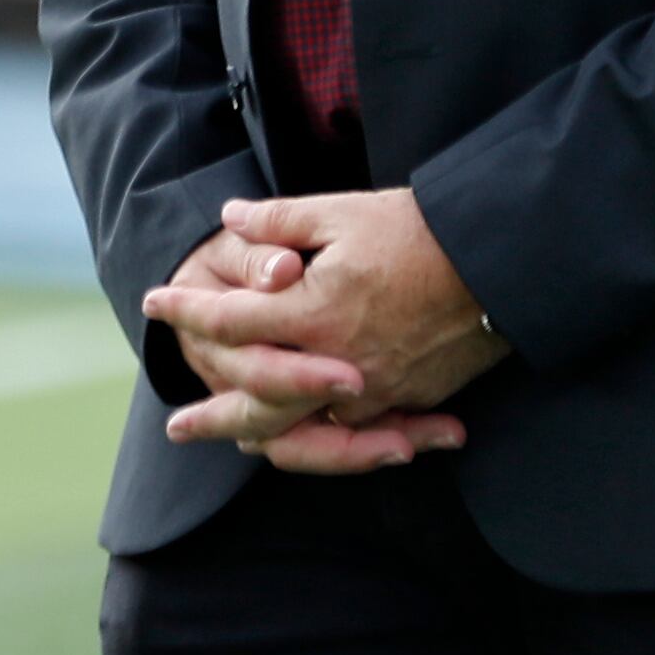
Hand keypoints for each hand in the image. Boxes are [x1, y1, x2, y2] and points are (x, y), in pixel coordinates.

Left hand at [143, 188, 502, 474]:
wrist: (503, 262)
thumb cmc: (421, 229)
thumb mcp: (344, 212)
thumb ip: (281, 220)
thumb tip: (230, 217)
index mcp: (314, 311)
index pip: (232, 318)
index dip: (187, 309)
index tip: (152, 302)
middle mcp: (337, 363)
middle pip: (258, 401)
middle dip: (214, 414)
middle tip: (178, 426)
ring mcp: (375, 390)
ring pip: (305, 430)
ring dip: (264, 437)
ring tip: (234, 443)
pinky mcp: (408, 400)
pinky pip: (355, 435)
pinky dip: (322, 442)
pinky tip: (305, 439)